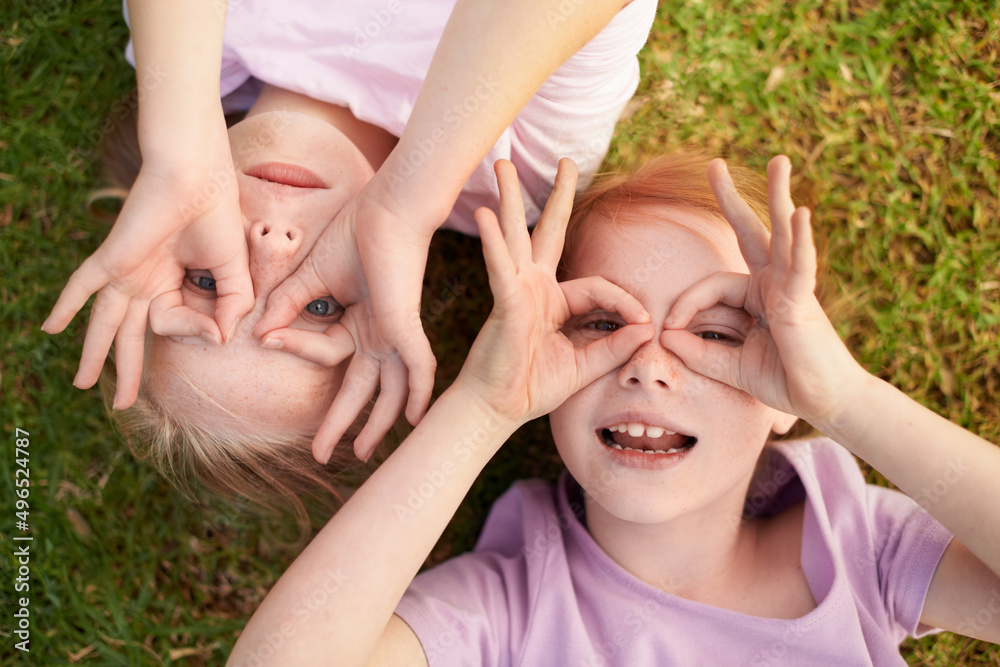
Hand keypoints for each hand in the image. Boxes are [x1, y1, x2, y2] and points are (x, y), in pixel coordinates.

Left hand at [42, 157, 253, 409]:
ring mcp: (125, 272)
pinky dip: (65, 306)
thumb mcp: (234, 272)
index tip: (216, 329)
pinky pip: (83, 286)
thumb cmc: (218, 218)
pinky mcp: (112, 259)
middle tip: (122, 404)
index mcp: (172, 282)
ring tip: (80, 384)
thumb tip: (221, 340)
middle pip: (130, 335)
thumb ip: (233, 305)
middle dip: (126, 371)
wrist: (197, 180)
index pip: (174, 322)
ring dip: (92, 354)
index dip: (196, 332)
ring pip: (105, 323)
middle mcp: (145, 281)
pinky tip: (49, 329)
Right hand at [253, 180, 438, 463]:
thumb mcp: (311, 278)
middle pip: (361, 389)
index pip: (324, 353)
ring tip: (365, 453)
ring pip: (389, 389)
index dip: (294, 347)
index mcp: (359, 323)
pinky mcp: (409, 326)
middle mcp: (380, 334)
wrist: (385, 209)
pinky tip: (415, 418)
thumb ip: (288, 306)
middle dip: (342, 424)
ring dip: (377, 423)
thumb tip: (259, 334)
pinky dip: (418, 392)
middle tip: (322, 455)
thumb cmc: (353, 234)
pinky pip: (418, 367)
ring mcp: (396, 333)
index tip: (267, 337)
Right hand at [456, 158, 652, 425]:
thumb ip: (615, 345)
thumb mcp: (586, 365)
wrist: (499, 409)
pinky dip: (493, 242)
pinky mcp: (504, 303)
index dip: (624, 302)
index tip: (645, 322)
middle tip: (566, 161)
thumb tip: (648, 328)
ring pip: (516, 236)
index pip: (597, 286)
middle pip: (547, 232)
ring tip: (502, 165)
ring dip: (510, 199)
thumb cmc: (534, 387)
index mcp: (553, 301)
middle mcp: (534, 288)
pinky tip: (484, 214)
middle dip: (558, 196)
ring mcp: (516, 291)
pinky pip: (501, 267)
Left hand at [660, 156, 863, 426]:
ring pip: (782, 235)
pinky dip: (801, 240)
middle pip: (752, 231)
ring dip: (778, 196)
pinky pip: (801, 266)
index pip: (712, 284)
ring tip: (778, 161)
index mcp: (757, 295)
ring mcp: (792, 288)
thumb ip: (699, 352)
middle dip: (732, 199)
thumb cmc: (784, 380)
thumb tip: (665, 337)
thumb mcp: (730, 366)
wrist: (823, 402)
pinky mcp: (805, 302)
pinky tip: (800, 213)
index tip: (669, 330)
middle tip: (715, 164)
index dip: (685, 304)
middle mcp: (775, 283)